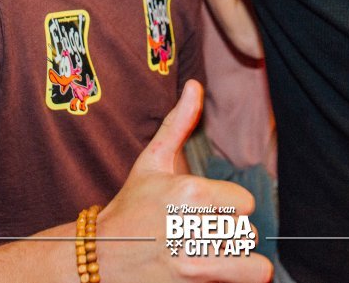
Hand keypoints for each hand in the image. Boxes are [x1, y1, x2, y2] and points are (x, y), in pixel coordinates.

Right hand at [98, 81, 272, 282]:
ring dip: (232, 257)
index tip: (207, 210)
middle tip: (201, 233)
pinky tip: (217, 271)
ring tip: (206, 252)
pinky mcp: (193, 281)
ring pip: (248, 257)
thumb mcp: (152, 162)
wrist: (101, 255)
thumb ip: (179, 124)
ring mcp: (194, 258)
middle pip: (246, 231)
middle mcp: (195, 224)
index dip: (229, 207)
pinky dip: (241, 276)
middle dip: (228, 233)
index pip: (245, 202)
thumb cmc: (130, 207)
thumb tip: (195, 86)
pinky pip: (248, 279)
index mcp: (190, 190)